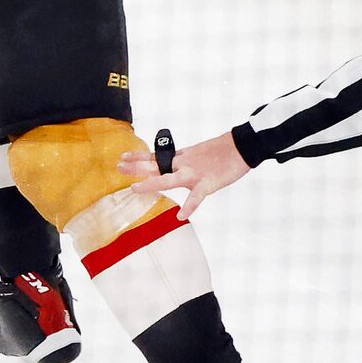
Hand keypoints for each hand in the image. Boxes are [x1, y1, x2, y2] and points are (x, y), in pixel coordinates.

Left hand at [121, 129, 250, 215]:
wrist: (242, 146)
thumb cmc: (221, 152)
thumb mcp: (196, 154)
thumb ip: (181, 161)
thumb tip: (169, 165)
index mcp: (181, 158)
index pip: (155, 157)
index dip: (138, 157)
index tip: (123, 157)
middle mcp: (183, 165)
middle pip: (155, 166)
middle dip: (136, 167)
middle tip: (118, 167)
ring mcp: (194, 174)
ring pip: (169, 179)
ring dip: (151, 183)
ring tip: (135, 188)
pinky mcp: (208, 183)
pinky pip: (197, 197)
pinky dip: (189, 207)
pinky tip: (181, 216)